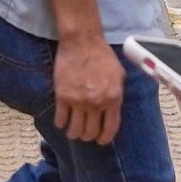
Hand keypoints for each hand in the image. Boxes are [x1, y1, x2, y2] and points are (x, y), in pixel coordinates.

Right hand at [53, 28, 124, 144]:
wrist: (81, 40)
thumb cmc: (102, 54)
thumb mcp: (119, 74)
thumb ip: (117, 93)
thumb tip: (114, 109)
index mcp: (113, 98)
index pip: (110, 128)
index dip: (104, 138)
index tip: (100, 141)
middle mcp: (96, 103)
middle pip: (91, 132)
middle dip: (88, 136)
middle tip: (85, 133)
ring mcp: (78, 101)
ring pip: (75, 130)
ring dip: (74, 133)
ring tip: (73, 131)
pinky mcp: (62, 96)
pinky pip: (60, 119)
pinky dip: (61, 124)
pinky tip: (62, 121)